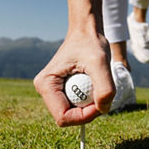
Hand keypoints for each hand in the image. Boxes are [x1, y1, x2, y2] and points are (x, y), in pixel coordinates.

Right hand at [33, 0, 115, 126]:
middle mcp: (44, 89)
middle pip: (67, 117)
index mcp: (45, 84)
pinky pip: (74, 105)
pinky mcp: (59, 89)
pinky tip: (92, 86)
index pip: (63, 117)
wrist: (86, 32)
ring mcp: (51, 90)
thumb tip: (103, 110)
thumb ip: (104, 88)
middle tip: (102, 96)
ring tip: (96, 87)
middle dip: (86, 112)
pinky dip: (87, 101)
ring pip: (71, 113)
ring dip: (88, 107)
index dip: (84, 116)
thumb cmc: (90, 43)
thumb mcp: (100, 63)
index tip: (102, 104)